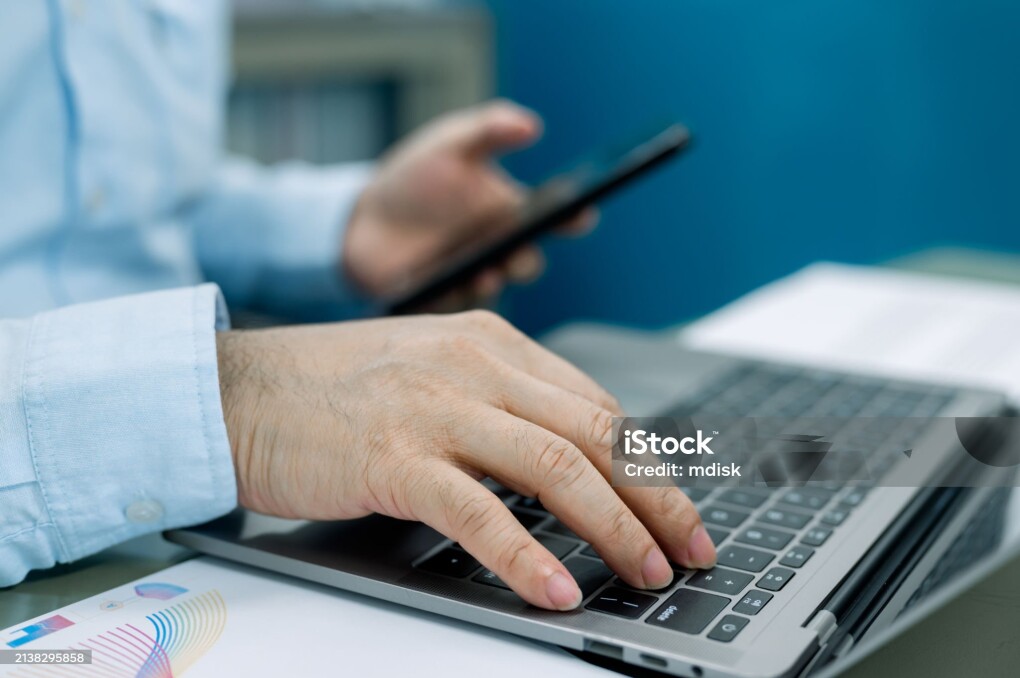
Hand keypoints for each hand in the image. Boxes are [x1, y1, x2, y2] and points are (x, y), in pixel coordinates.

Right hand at [216, 311, 715, 610]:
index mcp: (492, 343)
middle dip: (654, 496)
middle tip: (690, 548)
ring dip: (611, 525)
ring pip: (553, 466)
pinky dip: (525, 554)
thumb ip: (499, 404)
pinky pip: (478, 511)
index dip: (647, 462)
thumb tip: (568, 463)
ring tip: (645, 572)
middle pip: (593, 432)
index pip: (595, 405)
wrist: (239, 389)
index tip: (677, 507)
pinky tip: (556, 590)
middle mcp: (474, 365)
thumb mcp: (433, 374)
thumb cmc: (335, 390)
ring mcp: (434, 408)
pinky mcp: (392, 457)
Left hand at [343, 100, 596, 309]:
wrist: (362, 217)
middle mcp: (498, 250)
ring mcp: (470, 278)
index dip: (574, 218)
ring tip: (484, 274)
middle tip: (518, 251)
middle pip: (526, 262)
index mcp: (510, 213)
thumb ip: (489, 129)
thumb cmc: (415, 179)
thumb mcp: (450, 144)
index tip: (583, 213)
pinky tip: (441, 285)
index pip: (554, 219)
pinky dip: (449, 296)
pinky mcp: (439, 300)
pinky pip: (449, 305)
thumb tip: (531, 125)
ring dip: (490, 283)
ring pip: (491, 288)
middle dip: (526, 260)